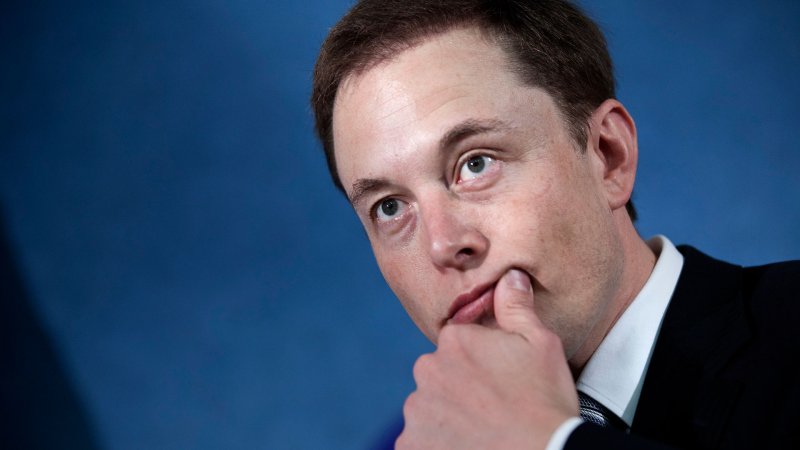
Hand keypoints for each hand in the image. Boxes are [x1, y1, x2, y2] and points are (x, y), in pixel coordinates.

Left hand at [397, 269, 578, 448]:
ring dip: (446, 418)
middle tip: (491, 408)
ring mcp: (417, 410)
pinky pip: (419, 441)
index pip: (458, 346)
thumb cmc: (544, 403)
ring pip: (429, 409)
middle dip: (459, 389)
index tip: (499, 383)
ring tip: (481, 431)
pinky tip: (467, 445)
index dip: (480, 365)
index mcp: (455, 340)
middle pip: (440, 376)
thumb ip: (517, 307)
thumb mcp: (541, 344)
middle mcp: (428, 370)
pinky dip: (437, 444)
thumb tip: (509, 276)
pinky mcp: (410, 445)